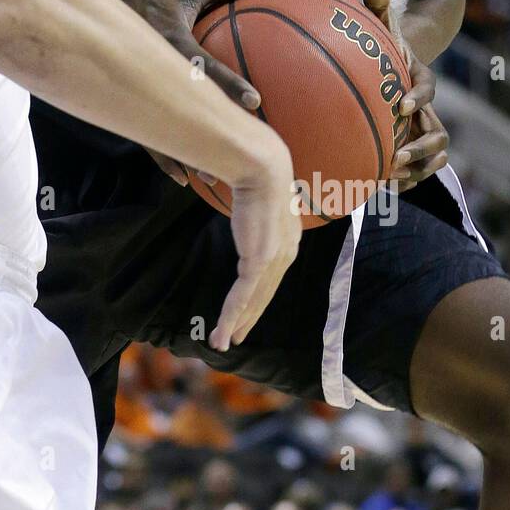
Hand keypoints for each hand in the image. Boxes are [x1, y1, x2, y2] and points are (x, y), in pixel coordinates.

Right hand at [126, 0, 274, 183]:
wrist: (107, 5)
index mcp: (175, 42)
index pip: (206, 66)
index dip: (231, 84)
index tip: (256, 101)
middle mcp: (156, 69)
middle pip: (188, 106)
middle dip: (212, 130)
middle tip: (239, 153)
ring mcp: (141, 89)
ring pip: (166, 130)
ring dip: (188, 155)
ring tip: (213, 179)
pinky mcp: (132, 103)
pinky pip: (150, 136)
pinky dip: (166, 158)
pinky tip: (184, 178)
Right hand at [210, 134, 300, 351]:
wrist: (262, 167)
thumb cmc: (256, 171)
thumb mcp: (258, 195)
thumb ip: (250, 206)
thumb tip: (227, 188)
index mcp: (288, 239)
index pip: (272, 275)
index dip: (258, 297)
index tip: (246, 310)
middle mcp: (286, 253)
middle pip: (264, 294)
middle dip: (248, 319)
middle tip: (234, 336)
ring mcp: (274, 259)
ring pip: (253, 301)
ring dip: (236, 324)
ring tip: (222, 342)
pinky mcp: (259, 261)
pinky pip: (241, 296)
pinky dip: (229, 316)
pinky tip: (220, 331)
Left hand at [362, 0, 448, 192]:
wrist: (391, 65)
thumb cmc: (382, 46)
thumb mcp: (382, 25)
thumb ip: (378, 9)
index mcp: (420, 78)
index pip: (427, 88)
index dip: (418, 97)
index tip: (401, 107)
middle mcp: (426, 108)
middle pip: (437, 134)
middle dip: (421, 149)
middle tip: (396, 158)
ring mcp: (420, 129)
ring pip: (433, 155)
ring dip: (416, 170)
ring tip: (391, 179)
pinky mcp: (410, 144)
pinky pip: (418, 168)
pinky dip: (406, 179)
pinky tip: (381, 186)